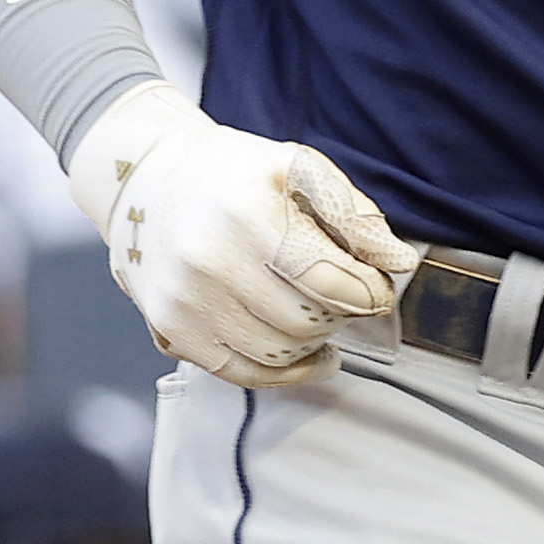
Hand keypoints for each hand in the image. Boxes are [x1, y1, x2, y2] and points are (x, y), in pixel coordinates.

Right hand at [68, 82, 418, 388]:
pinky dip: (284, 371)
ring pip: (278, 353)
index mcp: (247, 217)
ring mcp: (185, 304)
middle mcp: (209, 264)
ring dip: (314, 342)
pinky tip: (306, 354)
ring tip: (321, 315)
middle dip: (341, 315)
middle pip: (306, 321)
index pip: (328, 281)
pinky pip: (241, 374)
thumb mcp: (300, 169)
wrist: (147, 184)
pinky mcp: (171, 332)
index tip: (377, 288)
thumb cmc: (231, 175)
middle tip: (347, 297)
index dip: (367, 292)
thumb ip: (355, 216)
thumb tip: (396, 263)